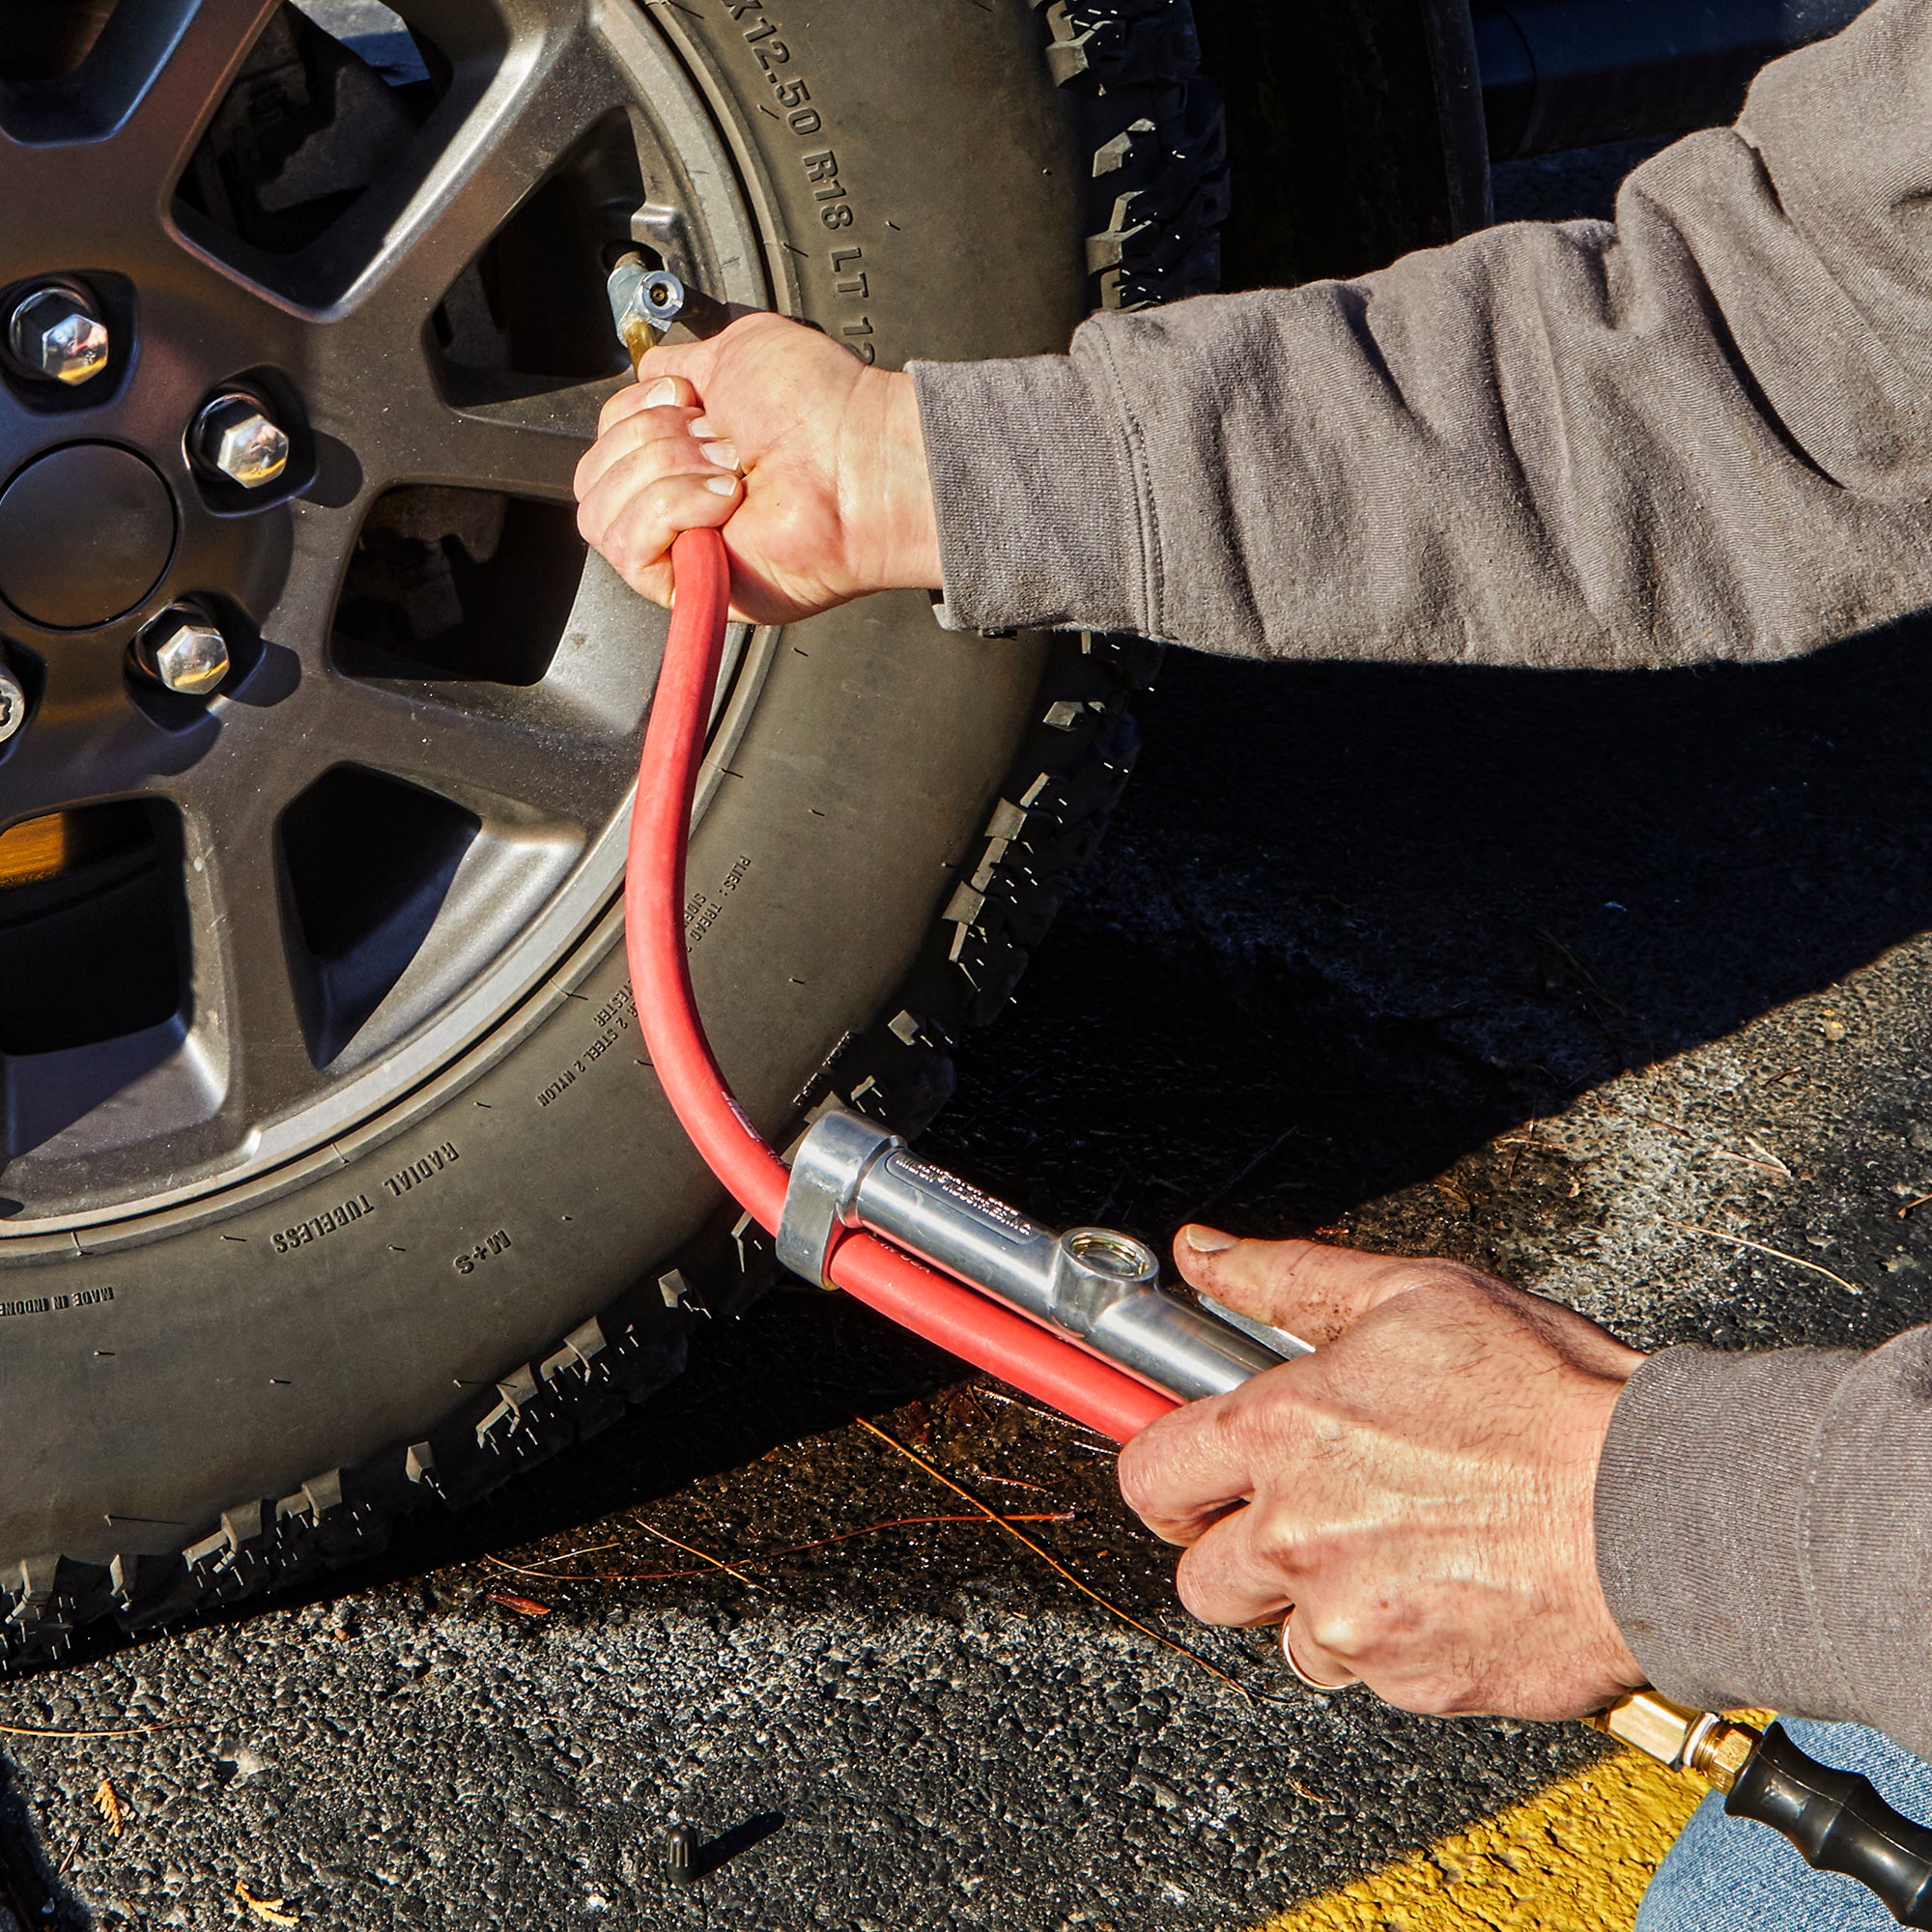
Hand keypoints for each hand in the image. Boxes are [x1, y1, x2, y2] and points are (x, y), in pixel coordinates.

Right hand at [573, 312, 941, 626]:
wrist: (860, 458)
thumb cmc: (821, 408)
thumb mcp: (734, 353)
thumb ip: (682, 363)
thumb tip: (652, 372)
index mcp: (683, 452)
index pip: (605, 437)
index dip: (634, 411)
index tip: (688, 400)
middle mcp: (677, 501)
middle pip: (592, 474)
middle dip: (652, 441)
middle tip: (721, 442)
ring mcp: (682, 546)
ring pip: (600, 512)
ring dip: (665, 473)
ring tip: (730, 473)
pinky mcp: (689, 585)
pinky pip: (627, 549)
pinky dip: (669, 511)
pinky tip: (722, 504)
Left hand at [1117, 1229, 1648, 1719]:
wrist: (1662, 1509)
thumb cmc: (1550, 1394)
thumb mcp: (1413, 1295)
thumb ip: (1286, 1277)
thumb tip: (1202, 1253)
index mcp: (1281, 1432)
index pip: (1151, 1475)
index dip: (1170, 1476)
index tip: (1194, 1478)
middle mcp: (1297, 1532)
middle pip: (1200, 1576)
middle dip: (1238, 1551)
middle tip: (1303, 1517)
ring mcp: (1349, 1617)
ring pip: (1284, 1634)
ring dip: (1320, 1602)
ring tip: (1400, 1546)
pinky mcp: (1408, 1681)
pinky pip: (1365, 1673)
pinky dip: (1393, 1640)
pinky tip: (1449, 1585)